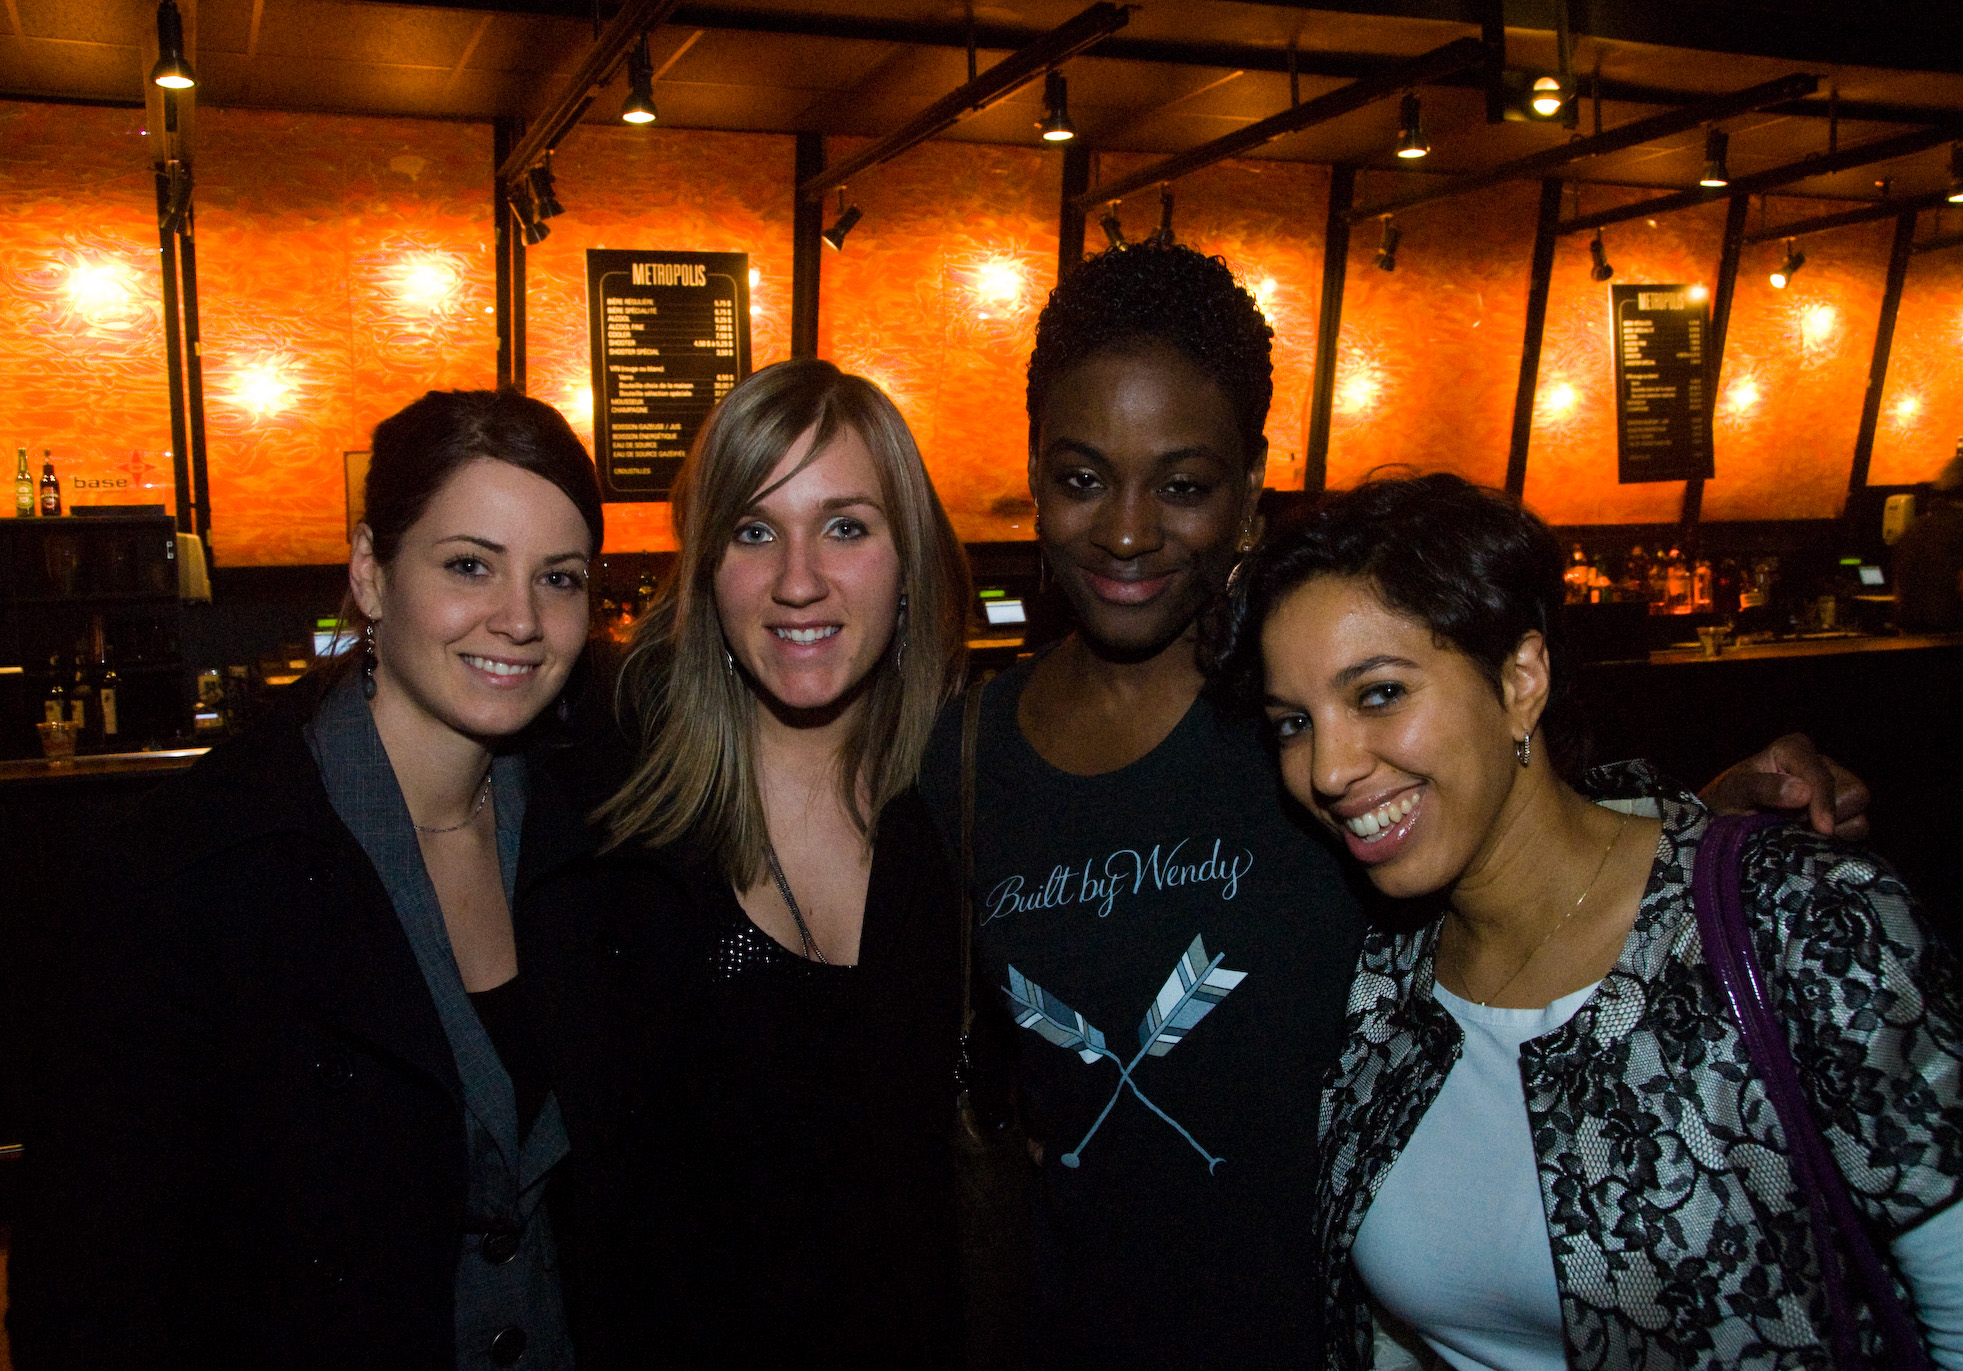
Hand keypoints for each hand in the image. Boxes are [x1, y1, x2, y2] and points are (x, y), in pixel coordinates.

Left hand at [1699, 733, 1870, 840]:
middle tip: (1792, 825)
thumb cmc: (1726, 801)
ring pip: (1860, 815)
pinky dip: (1838, 841)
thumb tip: (1803, 792)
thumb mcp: (1733, 792)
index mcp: (1795, 750)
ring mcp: (1835, 790)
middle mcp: (1821, 766)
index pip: (1823, 776)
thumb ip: (1762, 788)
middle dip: (1828, 816)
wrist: (1725, 821)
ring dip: (1832, 831)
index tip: (1822, 829)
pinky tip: (1808, 839)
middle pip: (1856, 793)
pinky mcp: (1841, 814)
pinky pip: (1858, 830)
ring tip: (1795, 830)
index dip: (1825, 802)